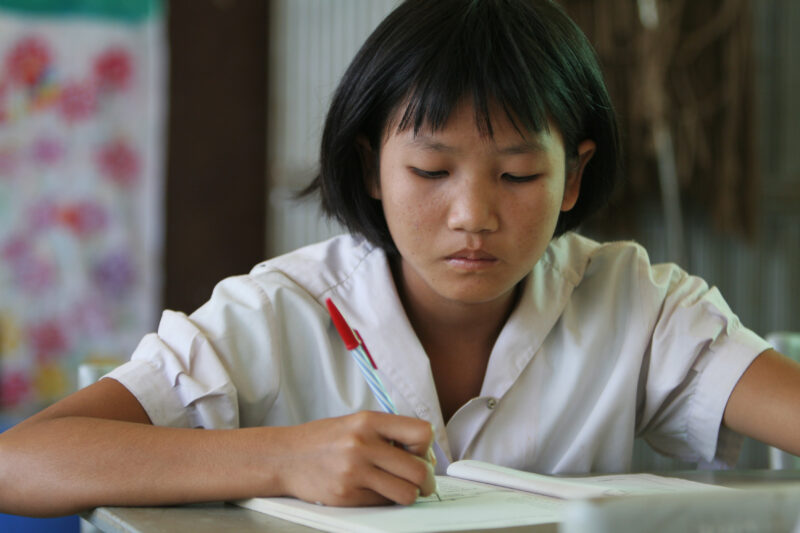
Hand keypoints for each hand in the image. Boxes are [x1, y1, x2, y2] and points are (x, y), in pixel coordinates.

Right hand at [274, 411, 436, 505]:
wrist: (284, 457)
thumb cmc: (324, 440)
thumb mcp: (356, 423)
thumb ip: (388, 434)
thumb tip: (426, 456)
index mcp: (368, 421)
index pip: (421, 433)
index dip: (427, 448)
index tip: (420, 454)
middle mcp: (362, 444)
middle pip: (419, 470)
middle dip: (427, 480)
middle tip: (423, 483)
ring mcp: (354, 472)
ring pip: (406, 493)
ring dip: (410, 494)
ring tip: (401, 488)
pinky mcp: (346, 495)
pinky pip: (383, 503)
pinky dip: (386, 500)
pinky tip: (375, 490)